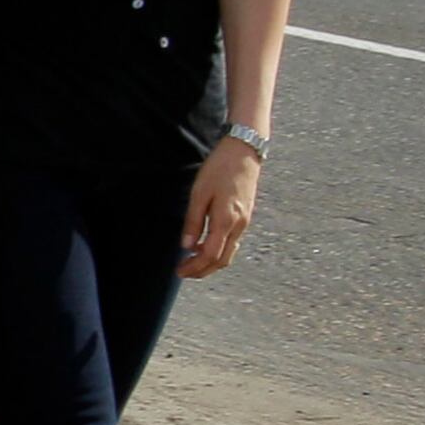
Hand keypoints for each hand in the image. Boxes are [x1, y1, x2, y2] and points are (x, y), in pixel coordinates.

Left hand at [180, 138, 260, 275]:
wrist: (244, 152)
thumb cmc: (219, 169)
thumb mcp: (200, 194)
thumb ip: (194, 221)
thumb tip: (187, 246)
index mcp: (226, 220)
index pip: (210, 255)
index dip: (194, 267)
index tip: (179, 272)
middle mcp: (239, 225)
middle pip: (222, 259)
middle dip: (203, 270)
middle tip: (183, 272)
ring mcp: (245, 221)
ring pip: (229, 252)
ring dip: (211, 262)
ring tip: (192, 262)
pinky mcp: (246, 216)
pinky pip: (233, 242)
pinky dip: (219, 251)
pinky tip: (205, 246)